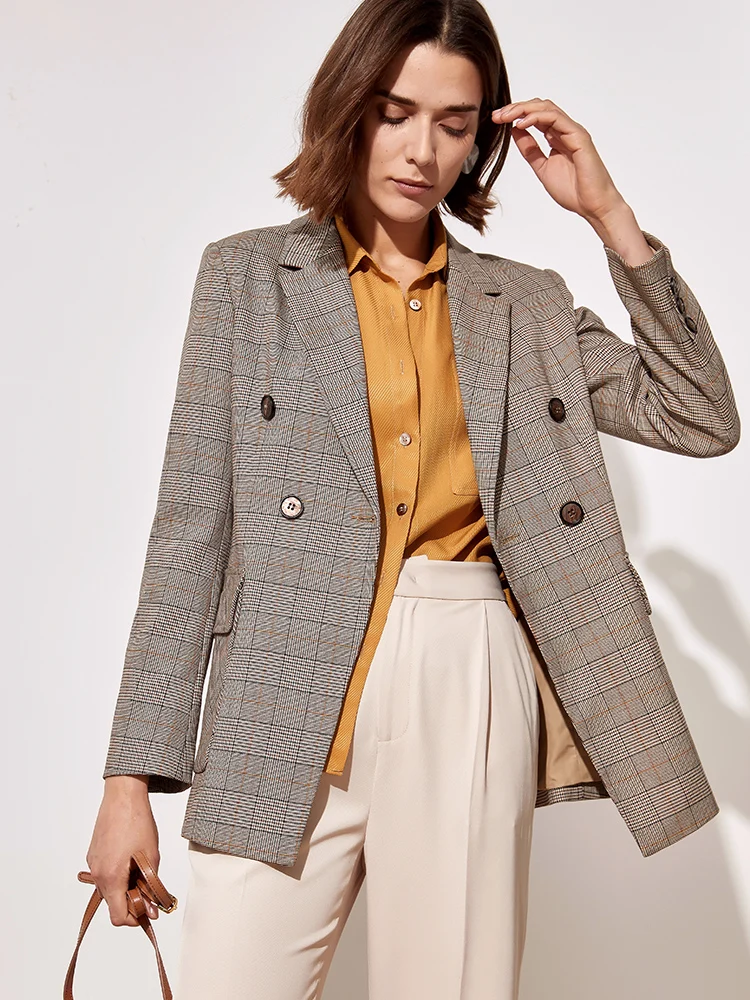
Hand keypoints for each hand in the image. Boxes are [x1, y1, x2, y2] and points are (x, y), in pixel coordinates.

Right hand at [86, 777, 160, 926]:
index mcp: (110, 878)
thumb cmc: (137, 823)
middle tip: (150, 890)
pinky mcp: (94, 854)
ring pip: (109, 889)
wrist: (122, 796)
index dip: (135, 919)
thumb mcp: (150, 858)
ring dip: (125, 887)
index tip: (148, 911)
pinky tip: (131, 860)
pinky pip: (104, 874)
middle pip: (112, 904)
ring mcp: (93, 864)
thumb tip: (151, 910)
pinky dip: (117, 875)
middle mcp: (97, 874)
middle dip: (131, 902)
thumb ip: (150, 888)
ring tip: (142, 871)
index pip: (117, 917)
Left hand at [492, 98, 625, 223]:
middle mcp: (566, 131)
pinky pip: (557, 119)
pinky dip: (537, 118)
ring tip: (506, 116)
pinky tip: (522, 124)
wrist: (592, 206)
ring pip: (547, 108)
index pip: (535, 116)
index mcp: (557, 137)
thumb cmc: (573, 191)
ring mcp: (573, 132)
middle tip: (497, 115)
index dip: (515, 114)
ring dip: (524, 109)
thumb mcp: (542, 168)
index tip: (496, 120)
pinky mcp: (579, 137)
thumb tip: (515, 130)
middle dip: (516, 108)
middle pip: (540, 107)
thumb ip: (530, 150)